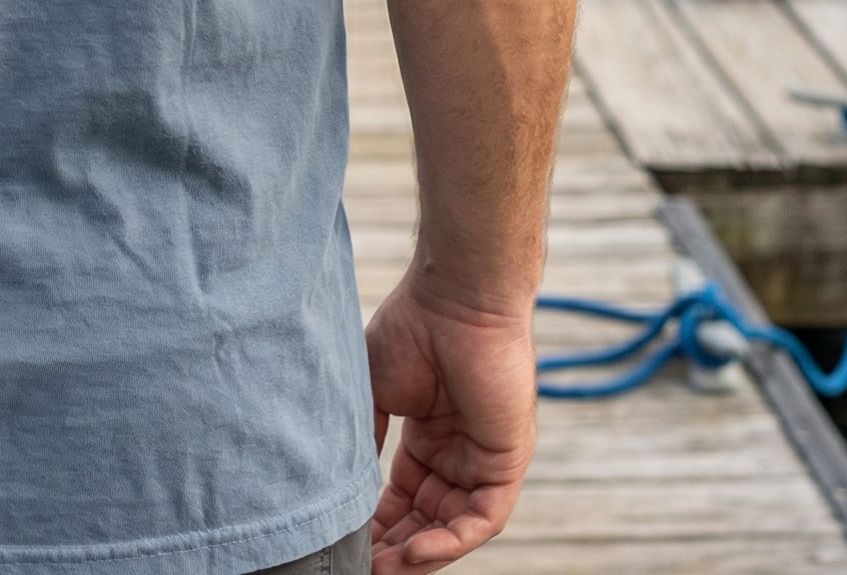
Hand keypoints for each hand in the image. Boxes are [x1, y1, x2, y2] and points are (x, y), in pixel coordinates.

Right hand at [365, 275, 536, 572]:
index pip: (402, 498)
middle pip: (426, 519)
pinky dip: (449, 540)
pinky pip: (481, 519)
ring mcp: (483, 460)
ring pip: (453, 527)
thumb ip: (364, 438)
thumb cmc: (413, 328)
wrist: (454, 297)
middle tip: (361, 567)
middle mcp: (458, 454)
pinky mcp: (506, 463)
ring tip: (381, 569)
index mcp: (428, 437)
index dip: (376, 523)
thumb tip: (340, 485)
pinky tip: (415, 552)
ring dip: (419, 553)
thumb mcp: (375, 391)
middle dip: (394, 547)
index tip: (345, 543)